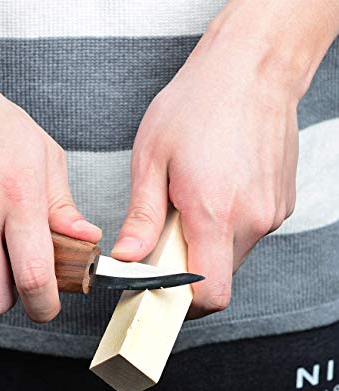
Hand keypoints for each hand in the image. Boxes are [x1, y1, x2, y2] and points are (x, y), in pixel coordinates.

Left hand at [111, 13, 301, 318]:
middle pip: (219, 276)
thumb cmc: (199, 104)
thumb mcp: (152, 159)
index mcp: (215, 214)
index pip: (210, 295)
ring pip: (233, 254)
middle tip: (169, 231)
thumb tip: (129, 257)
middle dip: (190, 265)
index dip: (185, 302)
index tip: (164, 289)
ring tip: (192, 201)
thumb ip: (141, 217)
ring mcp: (271, 212)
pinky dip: (227, 224)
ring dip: (208, 242)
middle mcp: (251, 219)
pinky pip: (248, 231)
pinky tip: (214, 191)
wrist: (252, 68)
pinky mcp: (280, 203)